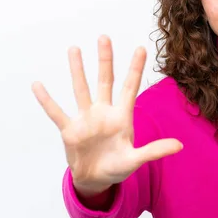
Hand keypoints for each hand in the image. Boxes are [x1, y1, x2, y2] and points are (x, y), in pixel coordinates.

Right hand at [31, 35, 182, 195]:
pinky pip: (56, 112)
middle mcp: (103, 112)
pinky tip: (38, 85)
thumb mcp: (136, 160)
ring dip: (77, 70)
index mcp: (122, 117)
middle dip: (105, 60)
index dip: (135, 69)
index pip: (130, 88)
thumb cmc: (117, 167)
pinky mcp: (70, 130)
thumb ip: (155, 151)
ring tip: (74, 49)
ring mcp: (85, 119)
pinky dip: (47, 100)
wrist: (96, 180)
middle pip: (105, 81)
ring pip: (81, 89)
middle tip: (104, 37)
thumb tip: (180, 146)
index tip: (141, 48)